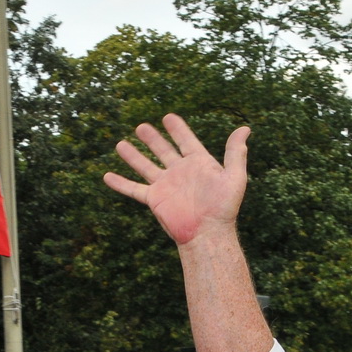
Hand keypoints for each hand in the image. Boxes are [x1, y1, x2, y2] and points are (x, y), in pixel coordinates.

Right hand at [104, 114, 249, 246]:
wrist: (207, 234)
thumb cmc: (224, 208)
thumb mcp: (234, 177)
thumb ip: (235, 153)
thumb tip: (245, 129)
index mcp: (198, 163)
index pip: (186, 141)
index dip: (178, 129)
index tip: (168, 117)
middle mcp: (180, 172)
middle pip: (163, 150)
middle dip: (152, 138)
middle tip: (141, 126)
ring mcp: (165, 185)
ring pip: (145, 166)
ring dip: (133, 155)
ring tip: (121, 144)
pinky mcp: (154, 199)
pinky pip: (133, 189)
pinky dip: (119, 183)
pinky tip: (106, 176)